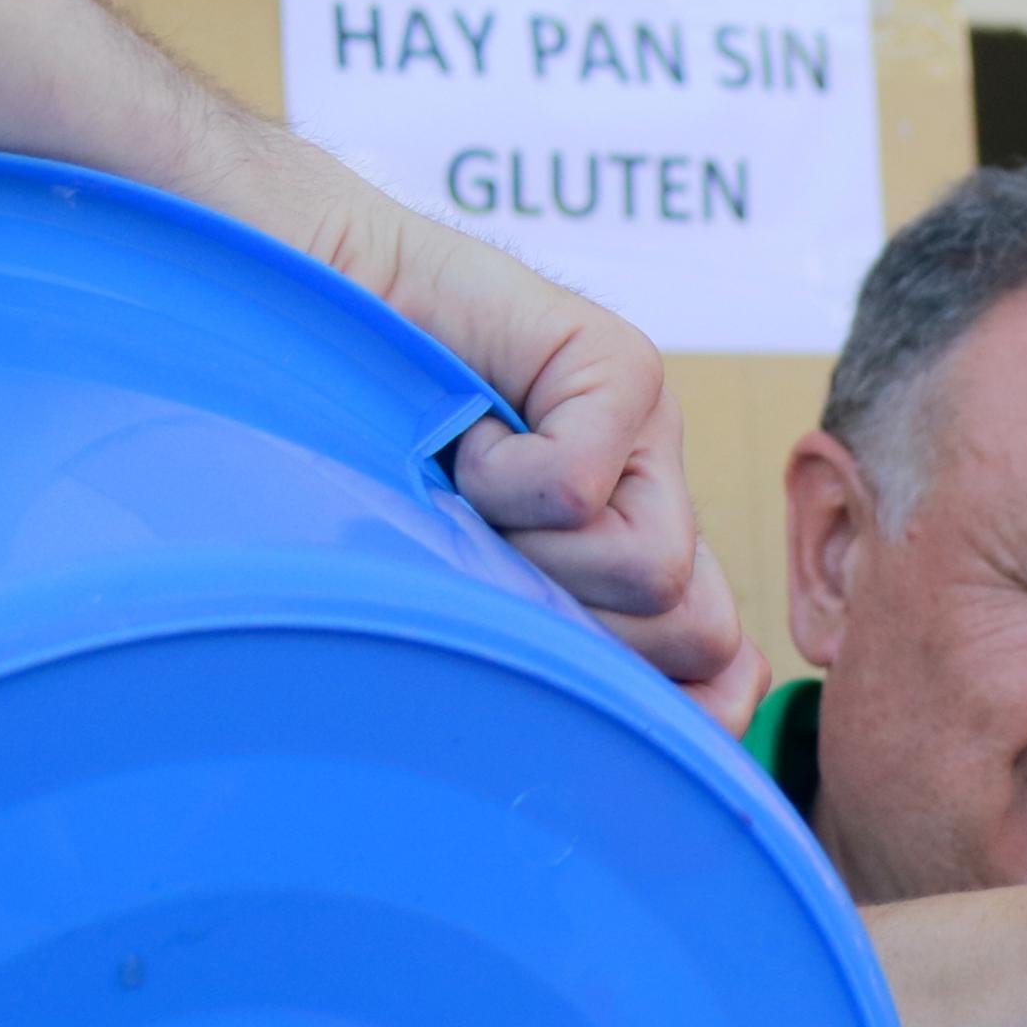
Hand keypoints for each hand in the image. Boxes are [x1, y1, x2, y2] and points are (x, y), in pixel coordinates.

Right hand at [217, 140, 767, 731]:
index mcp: (640, 564)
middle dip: (583, 629)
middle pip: (695, 633)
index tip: (560, 680)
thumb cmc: (365, 461)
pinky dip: (497, 476)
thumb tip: (691, 725)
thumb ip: (566, 654)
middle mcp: (662, 498)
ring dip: (534, 553)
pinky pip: (578, 486)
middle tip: (495, 555)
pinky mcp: (620, 365)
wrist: (305, 302)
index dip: (659, 700)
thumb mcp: (466, 586)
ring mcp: (653, 431)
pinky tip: (465, 433)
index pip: (722, 670)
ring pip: (650, 569)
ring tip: (472, 490)